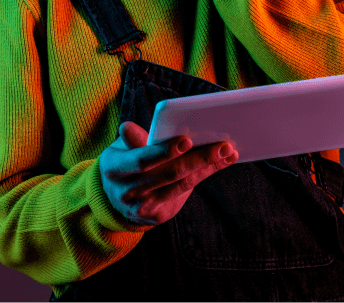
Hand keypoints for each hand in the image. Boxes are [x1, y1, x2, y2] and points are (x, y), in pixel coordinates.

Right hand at [99, 121, 238, 226]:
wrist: (115, 199)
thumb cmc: (124, 160)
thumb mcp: (120, 148)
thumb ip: (131, 140)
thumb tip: (128, 128)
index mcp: (115, 169)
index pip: (141, 160)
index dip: (163, 151)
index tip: (186, 140)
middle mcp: (128, 192)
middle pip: (169, 174)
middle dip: (198, 159)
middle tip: (222, 145)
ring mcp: (143, 207)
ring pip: (181, 184)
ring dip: (208, 167)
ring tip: (228, 151)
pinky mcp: (158, 215)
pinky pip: (185, 192)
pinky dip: (204, 174)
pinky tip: (220, 162)